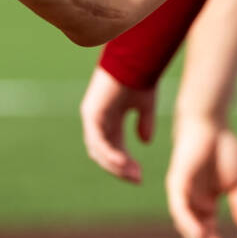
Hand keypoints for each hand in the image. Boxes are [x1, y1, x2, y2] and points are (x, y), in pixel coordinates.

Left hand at [79, 66, 154, 185]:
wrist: (135, 58)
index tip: (138, 176)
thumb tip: (145, 141)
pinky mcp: (91, 114)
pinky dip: (108, 154)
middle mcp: (96, 120)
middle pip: (103, 153)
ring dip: (115, 165)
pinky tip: (121, 164)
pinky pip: (98, 140)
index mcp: (107, 119)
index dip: (124, 164)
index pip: (111, 148)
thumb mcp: (144, 105)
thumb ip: (144, 122)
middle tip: (137, 179)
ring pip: (98, 150)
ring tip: (132, 175)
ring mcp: (92, 117)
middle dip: (119, 169)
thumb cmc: (139, 76)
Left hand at [166, 117, 236, 237]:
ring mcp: (182, 193)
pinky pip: (181, 208)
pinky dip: (190, 223)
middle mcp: (190, 201)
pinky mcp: (176, 183)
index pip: (206, 230)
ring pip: (187, 224)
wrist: (211, 122)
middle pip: (195, 231)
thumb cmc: (223, 148)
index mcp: (203, 202)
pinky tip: (201, 234)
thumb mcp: (236, 183)